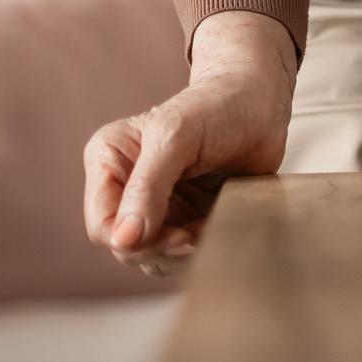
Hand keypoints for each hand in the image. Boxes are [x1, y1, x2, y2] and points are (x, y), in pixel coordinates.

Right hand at [81, 10, 294, 274]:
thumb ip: (148, 187)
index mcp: (109, 162)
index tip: (176, 236)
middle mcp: (125, 187)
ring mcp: (155, 205)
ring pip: (150, 256)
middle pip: (125, 246)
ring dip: (180, 253)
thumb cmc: (217, 107)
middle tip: (194, 237)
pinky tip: (215, 226)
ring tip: (208, 225)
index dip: (131, 240)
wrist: (260, 104)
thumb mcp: (176, 139)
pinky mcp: (183, 217)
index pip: (101, 224)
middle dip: (160, 248)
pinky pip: (177, 253)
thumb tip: (123, 239)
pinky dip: (197, 250)